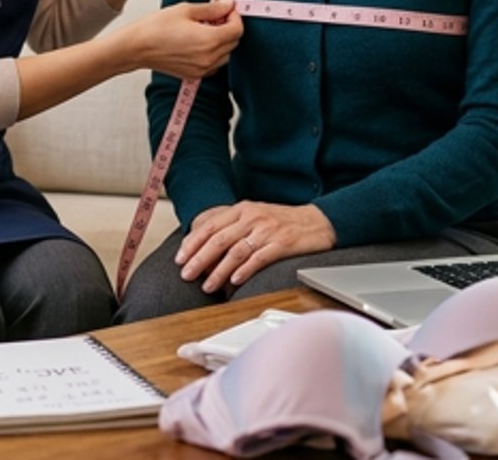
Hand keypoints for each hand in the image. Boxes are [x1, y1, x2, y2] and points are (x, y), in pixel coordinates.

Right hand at [123, 0, 241, 78]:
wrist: (136, 48)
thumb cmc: (156, 28)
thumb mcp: (186, 10)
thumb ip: (212, 9)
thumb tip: (228, 5)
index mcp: (209, 40)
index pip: (237, 29)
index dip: (235, 16)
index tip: (226, 8)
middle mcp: (209, 58)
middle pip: (234, 42)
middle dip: (229, 27)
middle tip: (215, 15)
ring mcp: (202, 69)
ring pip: (226, 54)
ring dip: (222, 41)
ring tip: (205, 29)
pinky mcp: (195, 75)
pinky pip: (214, 64)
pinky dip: (214, 53)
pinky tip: (199, 42)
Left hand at [176, 202, 336, 292]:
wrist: (317, 221)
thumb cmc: (282, 222)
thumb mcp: (254, 216)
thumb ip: (231, 226)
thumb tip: (203, 245)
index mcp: (242, 210)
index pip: (209, 226)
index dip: (192, 243)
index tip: (179, 259)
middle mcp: (252, 217)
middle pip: (218, 239)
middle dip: (199, 259)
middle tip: (186, 275)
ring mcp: (267, 230)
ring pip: (235, 251)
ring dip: (218, 271)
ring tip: (208, 286)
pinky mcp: (282, 243)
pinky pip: (259, 258)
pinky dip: (244, 270)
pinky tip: (234, 281)